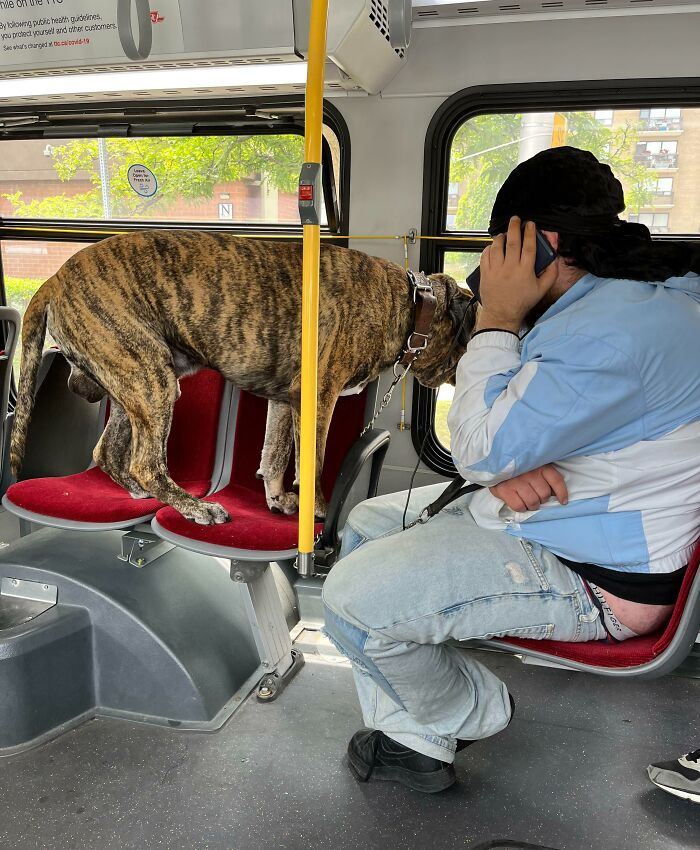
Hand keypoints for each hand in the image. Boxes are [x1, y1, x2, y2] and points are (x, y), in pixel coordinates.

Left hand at [477, 217, 557, 332]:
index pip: (529, 246)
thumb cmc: (522, 302)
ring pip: (497, 246)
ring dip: (501, 237)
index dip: (530, 233)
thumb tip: (554, 259)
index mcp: (525, 270)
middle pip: (512, 241)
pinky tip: (493, 247)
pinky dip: (489, 248)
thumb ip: (551, 273)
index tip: (530, 224)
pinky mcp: (485, 273)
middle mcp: (510, 268)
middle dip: (514, 227)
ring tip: (505, 234)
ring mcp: (496, 270)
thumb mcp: (542, 290)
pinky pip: (485, 255)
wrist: (502, 314)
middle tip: (515, 219)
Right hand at [489, 464, 567, 512]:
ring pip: (533, 502)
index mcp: (539, 465)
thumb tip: (553, 492)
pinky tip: (518, 502)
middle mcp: (530, 472)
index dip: (561, 493)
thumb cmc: (514, 466)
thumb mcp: (531, 464)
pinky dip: (520, 507)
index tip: (562, 501)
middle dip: (541, 499)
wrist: (491, 462)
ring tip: (526, 501)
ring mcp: (517, 481)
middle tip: (535, 497)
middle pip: (544, 495)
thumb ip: (542, 474)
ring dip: (531, 505)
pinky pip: (519, 506)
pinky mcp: (505, 490)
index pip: (556, 480)